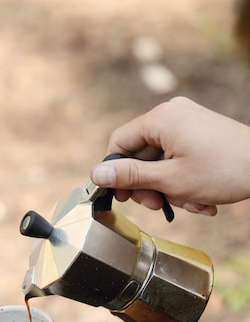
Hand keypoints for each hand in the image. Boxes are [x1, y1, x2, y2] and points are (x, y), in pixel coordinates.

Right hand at [91, 96, 249, 215]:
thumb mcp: (170, 180)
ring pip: (161, 162)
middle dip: (149, 186)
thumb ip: (130, 176)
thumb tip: (96, 173)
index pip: (119, 143)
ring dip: (170, 188)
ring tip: (191, 202)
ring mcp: (187, 122)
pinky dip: (184, 180)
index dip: (116, 173)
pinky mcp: (200, 133)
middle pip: (140, 155)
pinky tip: (201, 197)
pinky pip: (178, 158)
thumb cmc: (224, 170)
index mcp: (160, 119)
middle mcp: (171, 115)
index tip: (122, 196)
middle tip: (158, 206)